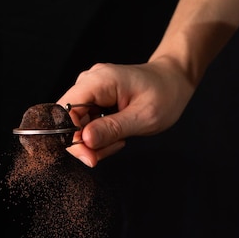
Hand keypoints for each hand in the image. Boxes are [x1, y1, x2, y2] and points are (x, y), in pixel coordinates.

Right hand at [57, 59, 195, 166]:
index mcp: (99, 81)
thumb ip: (111, 129)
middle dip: (87, 144)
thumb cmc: (164, 94)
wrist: (174, 81)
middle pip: (68, 122)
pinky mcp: (94, 100)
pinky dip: (100, 137)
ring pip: (77, 127)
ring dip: (96, 142)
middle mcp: (89, 82)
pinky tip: (118, 134)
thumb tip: (84, 140)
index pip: (64, 112)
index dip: (71, 137)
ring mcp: (90, 91)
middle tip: (114, 147)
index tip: (90, 156)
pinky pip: (87, 125)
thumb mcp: (143, 117)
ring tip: (120, 138)